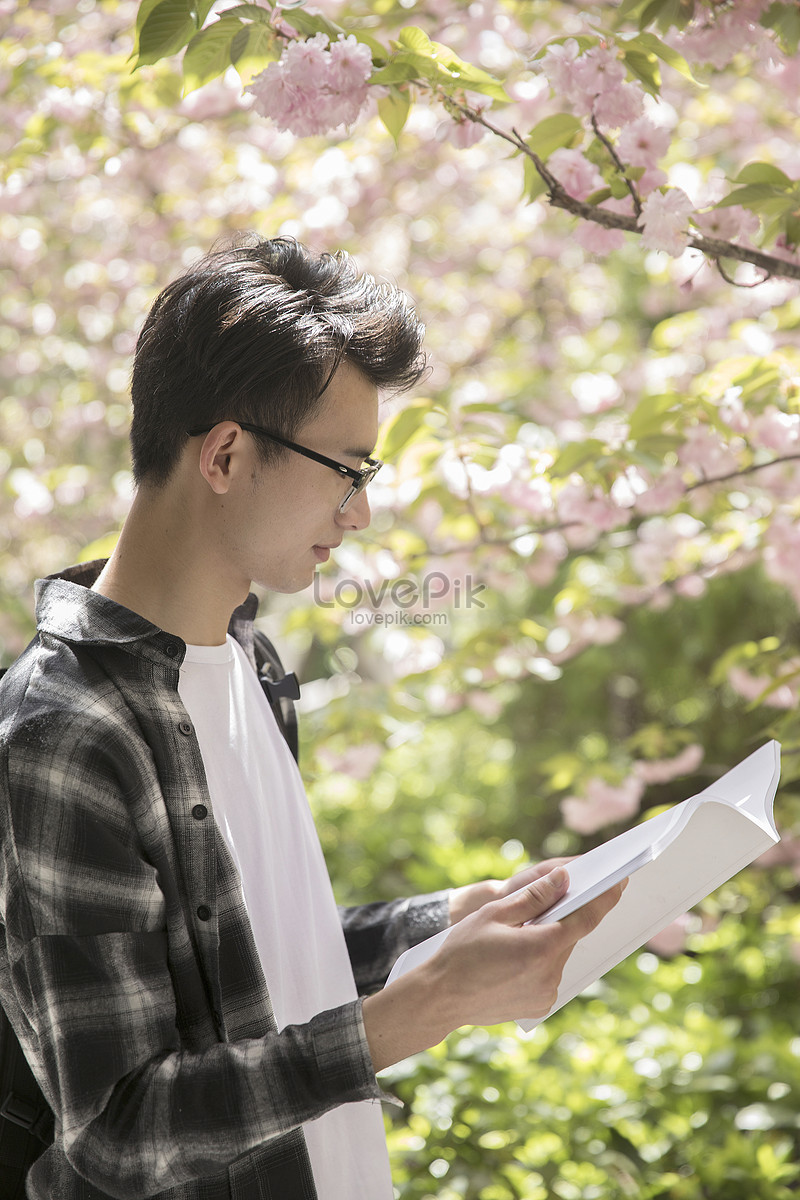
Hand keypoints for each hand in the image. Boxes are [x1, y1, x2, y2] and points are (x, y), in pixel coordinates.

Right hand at [431, 866, 624, 1029]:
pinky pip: (549, 973)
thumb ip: (534, 897)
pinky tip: (515, 956)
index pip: (586, 917)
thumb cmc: (462, 951)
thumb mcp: (494, 914)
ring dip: (549, 940)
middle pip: (570, 935)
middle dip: (565, 916)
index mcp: (542, 947)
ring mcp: (547, 993)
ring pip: (559, 955)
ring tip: (520, 932)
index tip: (621, 880)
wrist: (440, 998)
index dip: (606, 897)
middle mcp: (551, 974)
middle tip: (553, 900)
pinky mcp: (540, 1005)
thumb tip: (564, 880)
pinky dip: (540, 960)